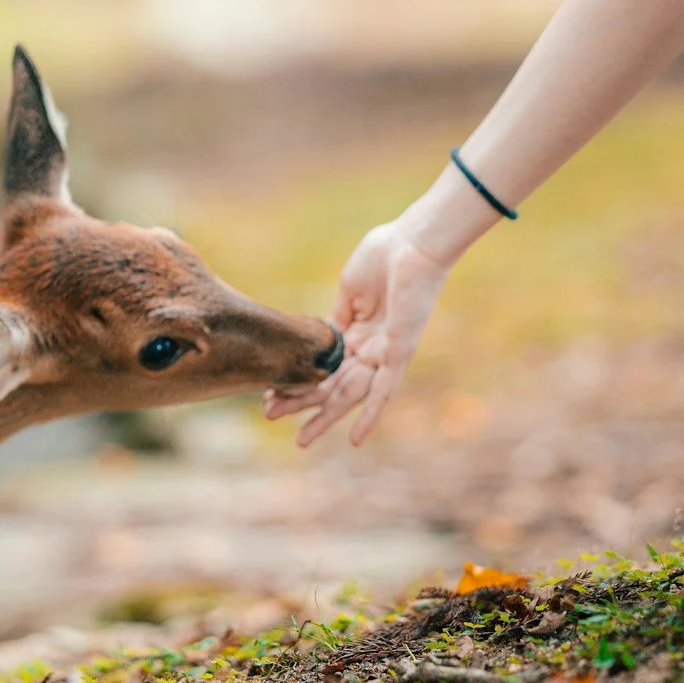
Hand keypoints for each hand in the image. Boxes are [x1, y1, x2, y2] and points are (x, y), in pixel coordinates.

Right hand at [263, 219, 452, 446]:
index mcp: (357, 332)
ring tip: (301, 439)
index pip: (324, 365)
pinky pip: (385, 391)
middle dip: (302, 403)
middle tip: (270, 416)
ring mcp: (384, 354)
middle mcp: (370, 349)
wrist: (413, 243)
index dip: (298, 378)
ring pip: (350, 394)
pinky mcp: (399, 353)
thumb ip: (337, 317)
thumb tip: (319, 337)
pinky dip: (370, 415)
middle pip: (332, 385)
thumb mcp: (349, 289)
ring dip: (326, 417)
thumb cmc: (385, 255)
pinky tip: (355, 439)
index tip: (269, 391)